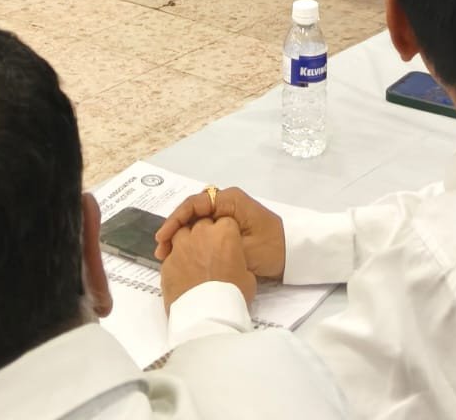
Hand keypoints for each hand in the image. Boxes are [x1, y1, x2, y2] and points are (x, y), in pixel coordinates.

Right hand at [155, 185, 285, 279]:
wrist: (294, 253)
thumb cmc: (272, 248)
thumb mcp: (245, 247)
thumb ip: (219, 243)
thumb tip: (194, 244)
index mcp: (229, 200)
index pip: (194, 204)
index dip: (176, 220)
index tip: (164, 238)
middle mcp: (226, 203)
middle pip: (192, 212)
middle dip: (175, 229)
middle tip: (161, 251)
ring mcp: (227, 214)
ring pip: (196, 222)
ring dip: (181, 236)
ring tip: (167, 255)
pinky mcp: (228, 227)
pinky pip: (205, 230)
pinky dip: (192, 240)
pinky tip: (183, 255)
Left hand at [160, 217, 256, 311]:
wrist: (206, 317)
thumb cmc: (231, 296)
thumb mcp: (247, 276)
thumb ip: (238, 261)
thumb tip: (232, 264)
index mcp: (225, 232)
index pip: (225, 222)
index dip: (226, 233)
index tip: (227, 245)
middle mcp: (201, 233)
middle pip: (202, 224)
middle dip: (205, 235)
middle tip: (210, 253)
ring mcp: (181, 246)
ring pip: (181, 234)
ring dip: (187, 243)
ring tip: (193, 261)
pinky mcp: (167, 262)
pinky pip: (171, 255)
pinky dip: (176, 262)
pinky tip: (183, 275)